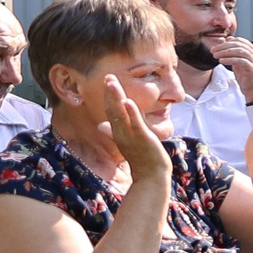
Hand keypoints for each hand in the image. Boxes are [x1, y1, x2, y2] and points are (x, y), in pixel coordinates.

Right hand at [100, 74, 174, 191]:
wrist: (151, 176)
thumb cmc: (141, 158)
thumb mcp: (126, 142)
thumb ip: (114, 132)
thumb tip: (101, 126)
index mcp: (119, 132)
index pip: (111, 111)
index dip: (108, 96)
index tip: (107, 80)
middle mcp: (121, 133)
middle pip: (113, 110)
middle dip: (110, 93)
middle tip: (107, 76)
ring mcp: (131, 136)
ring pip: (120, 115)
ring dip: (116, 98)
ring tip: (112, 83)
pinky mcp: (142, 139)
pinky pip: (135, 125)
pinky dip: (131, 113)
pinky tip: (128, 102)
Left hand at [208, 33, 252, 100]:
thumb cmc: (246, 75)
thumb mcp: (238, 61)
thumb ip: (233, 51)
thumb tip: (226, 40)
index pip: (239, 40)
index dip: (226, 42)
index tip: (216, 47)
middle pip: (238, 44)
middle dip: (223, 46)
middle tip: (213, 50)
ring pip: (239, 51)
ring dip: (225, 52)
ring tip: (216, 55)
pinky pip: (240, 61)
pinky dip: (230, 60)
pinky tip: (222, 61)